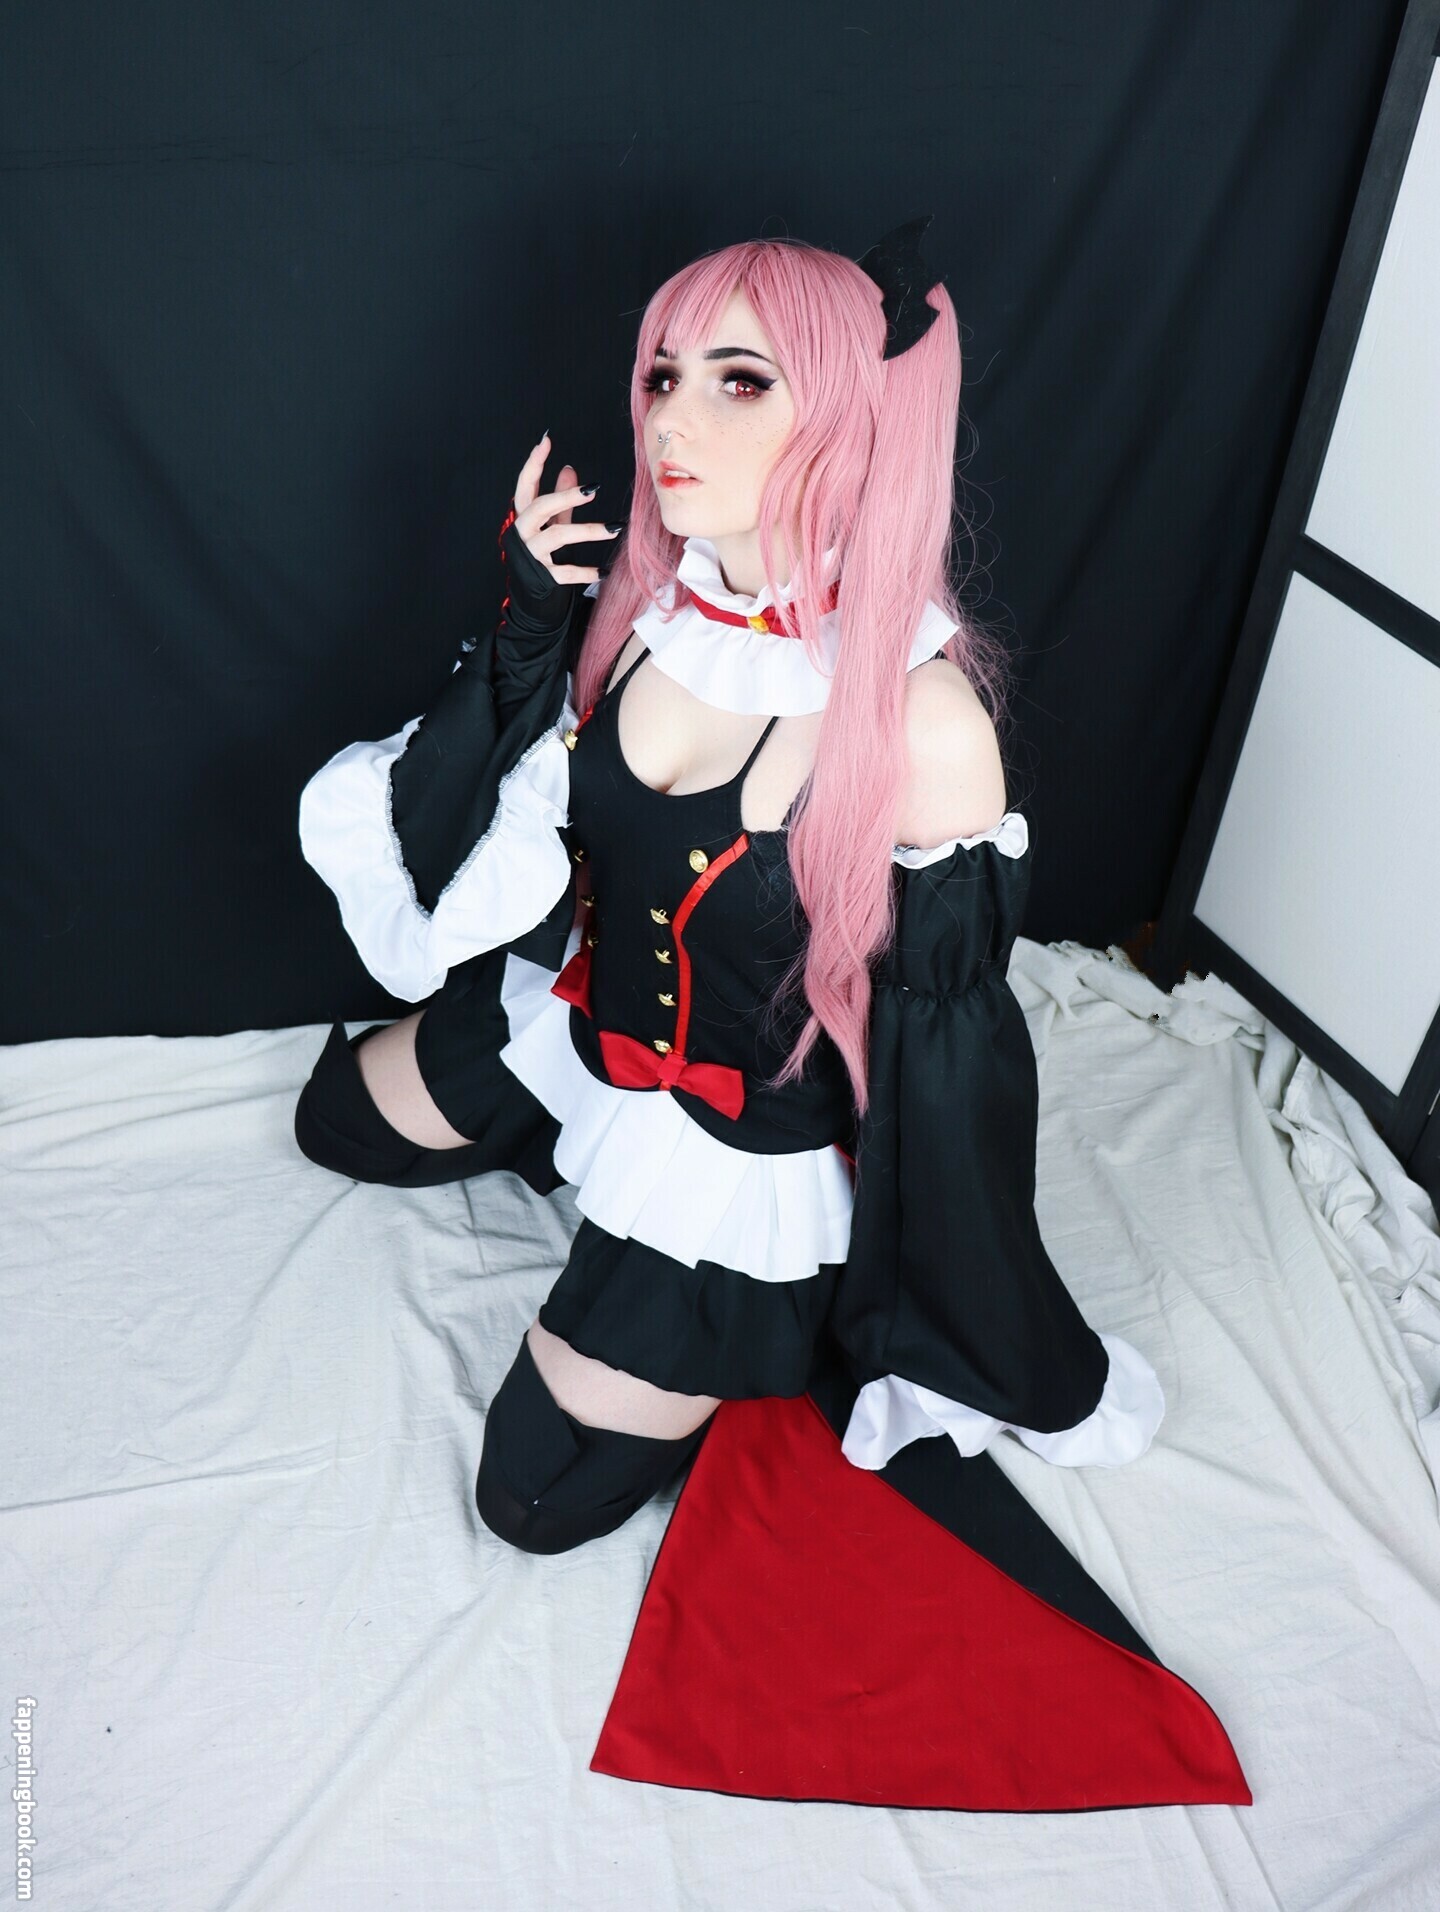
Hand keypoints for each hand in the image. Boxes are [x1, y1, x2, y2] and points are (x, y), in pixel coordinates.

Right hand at [510, 431, 619, 588]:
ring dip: (588, 530)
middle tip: (593, 489)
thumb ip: (560, 499)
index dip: (534, 463)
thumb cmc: (541, 553)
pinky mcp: (541, 577)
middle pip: (540, 507)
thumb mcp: (551, 523)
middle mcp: (523, 532)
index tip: (546, 440)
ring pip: (557, 536)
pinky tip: (604, 572)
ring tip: (615, 528)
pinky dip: (585, 572)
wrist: (530, 594)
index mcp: (524, 516)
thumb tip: (569, 469)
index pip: (525, 485)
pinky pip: (565, 572)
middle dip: (565, 496)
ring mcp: (531, 555)